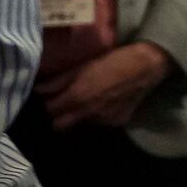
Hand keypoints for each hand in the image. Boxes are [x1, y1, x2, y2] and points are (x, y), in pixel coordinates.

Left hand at [39, 41, 172, 130]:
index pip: (49, 111)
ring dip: (78, 116)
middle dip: (56, 118)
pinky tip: (105, 103)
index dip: (46, 105)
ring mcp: (103, 120)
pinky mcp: (118, 122)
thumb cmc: (114, 60)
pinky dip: (98, 116)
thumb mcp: (83, 66)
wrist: (148, 65)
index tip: (48, 100)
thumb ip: (59, 80)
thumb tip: (37, 89)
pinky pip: (100, 123)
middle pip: (59, 126)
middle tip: (60, 107)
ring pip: (80, 124)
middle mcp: (87, 113)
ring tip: (86, 102)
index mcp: (76, 97)